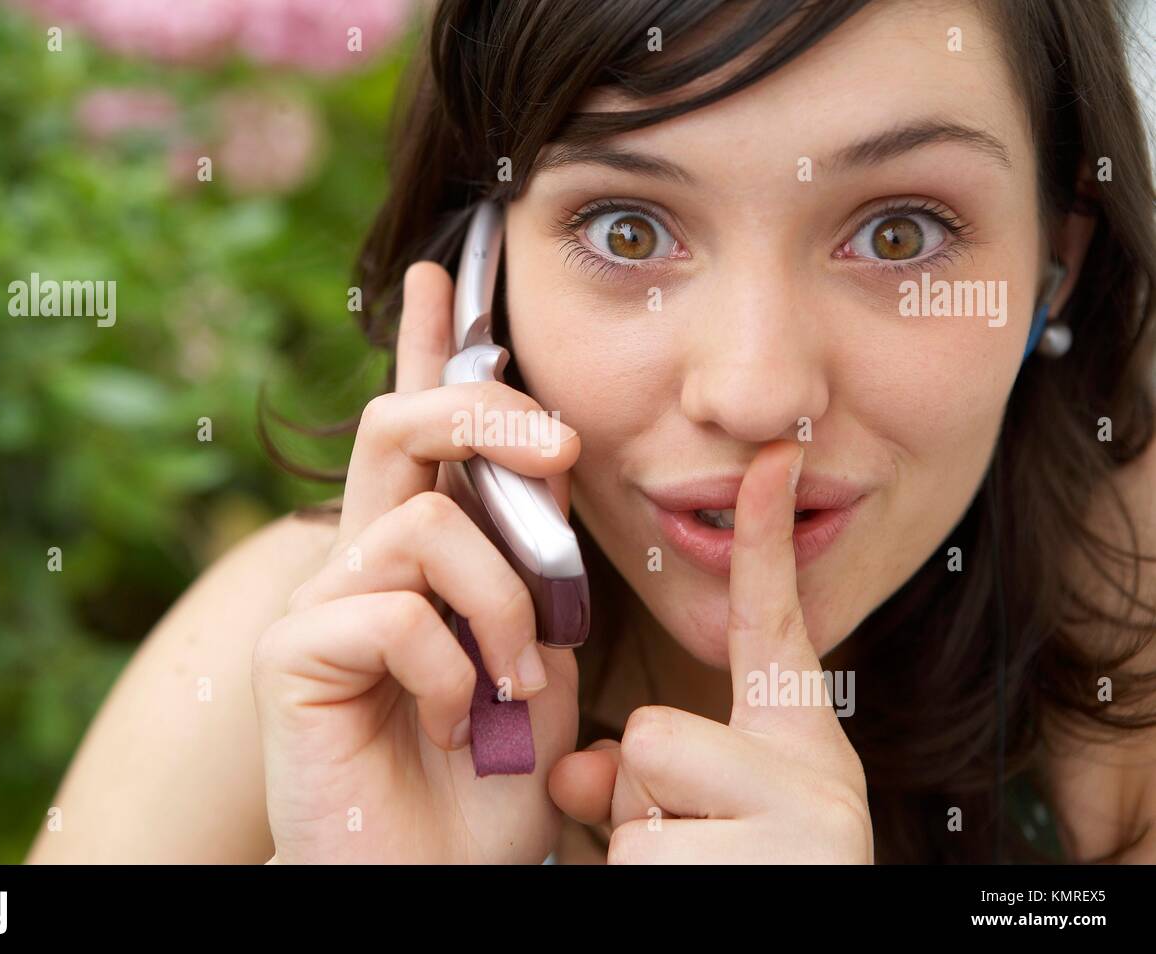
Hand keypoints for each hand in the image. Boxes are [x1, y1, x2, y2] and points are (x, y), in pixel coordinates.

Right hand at [252, 262, 581, 863]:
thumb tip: (544, 467)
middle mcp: (358, 562)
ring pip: (428, 527)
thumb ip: (532, 567)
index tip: (442, 273)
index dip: (426, 349)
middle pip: (400, 426)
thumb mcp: (537, 654)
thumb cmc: (492, 783)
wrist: (440, 881)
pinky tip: (453, 725)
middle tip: (557, 444)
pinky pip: (394, 612)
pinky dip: (453, 670)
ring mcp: (318, 605)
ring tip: (512, 683)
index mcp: (416, 556)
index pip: (416, 431)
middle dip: (486, 412)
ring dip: (503, 603)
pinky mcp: (291, 656)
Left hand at [548, 441, 873, 862]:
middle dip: (640, 793)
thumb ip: (637, 770)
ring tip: (695, 878)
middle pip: (653, 726)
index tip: (769, 456)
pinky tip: (690, 900)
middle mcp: (816, 776)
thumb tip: (568, 764)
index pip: (776, 627)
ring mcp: (798, 821)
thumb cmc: (731, 888)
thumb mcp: (692, 821)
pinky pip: (636, 844)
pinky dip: (640, 883)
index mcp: (802, 751)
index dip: (766, 538)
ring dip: (638, 842)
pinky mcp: (763, 858)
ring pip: (637, 787)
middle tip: (691, 846)